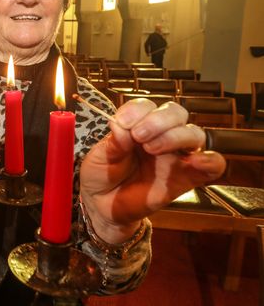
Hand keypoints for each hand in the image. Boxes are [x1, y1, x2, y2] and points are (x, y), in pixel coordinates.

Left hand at [80, 99, 225, 243]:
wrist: (103, 206)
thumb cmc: (101, 174)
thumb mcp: (99, 158)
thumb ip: (113, 144)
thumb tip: (118, 125)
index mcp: (138, 124)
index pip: (147, 106)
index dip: (137, 110)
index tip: (122, 122)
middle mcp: (160, 135)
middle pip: (176, 113)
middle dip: (159, 119)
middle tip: (139, 135)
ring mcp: (176, 155)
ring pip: (194, 133)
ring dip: (176, 136)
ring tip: (151, 148)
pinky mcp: (188, 177)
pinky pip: (212, 165)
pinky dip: (211, 161)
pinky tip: (197, 162)